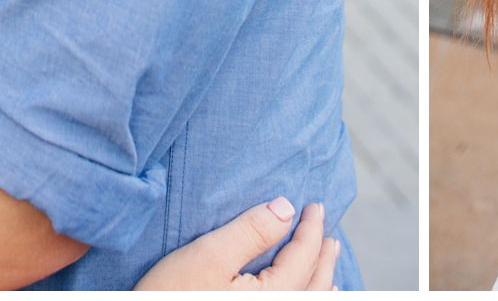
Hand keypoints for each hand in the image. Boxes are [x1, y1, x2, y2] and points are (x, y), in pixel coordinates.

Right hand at [136, 198, 339, 290]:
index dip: (312, 228)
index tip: (315, 205)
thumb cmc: (169, 297)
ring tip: (327, 268)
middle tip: (328, 234)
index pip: (304, 258)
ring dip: (321, 285)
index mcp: (273, 296)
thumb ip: (252, 230)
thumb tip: (288, 207)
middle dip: (323, 258)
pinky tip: (302, 297)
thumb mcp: (208, 256)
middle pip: (315, 288)